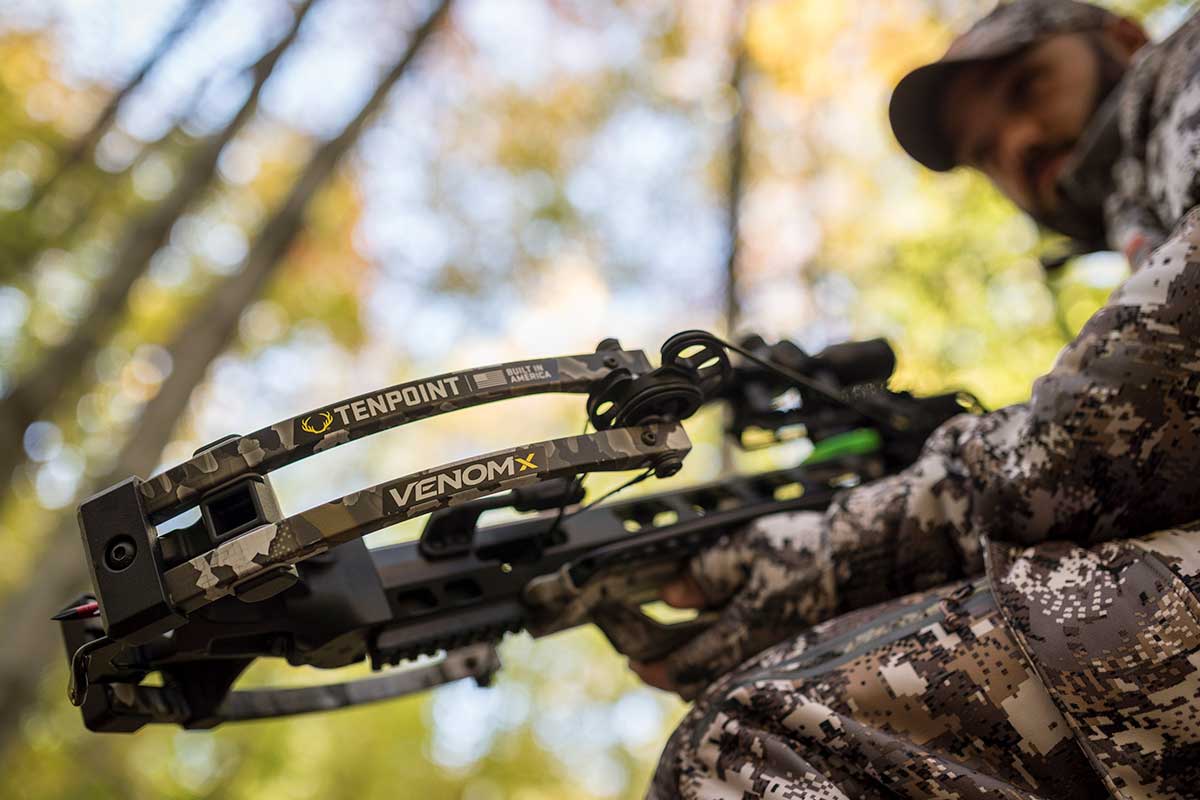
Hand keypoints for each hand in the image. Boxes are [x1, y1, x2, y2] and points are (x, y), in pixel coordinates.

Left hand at [626, 510, 834, 699]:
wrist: (861, 560)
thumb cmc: (807, 550)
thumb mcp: (747, 546)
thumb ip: (705, 572)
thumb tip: (670, 596)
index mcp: (744, 629)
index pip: (687, 665)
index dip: (654, 667)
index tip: (633, 662)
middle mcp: (758, 653)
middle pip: (702, 685)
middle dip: (669, 675)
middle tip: (645, 663)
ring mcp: (775, 658)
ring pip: (723, 683)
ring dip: (695, 676)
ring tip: (675, 658)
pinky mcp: (789, 655)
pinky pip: (744, 674)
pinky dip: (721, 669)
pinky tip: (714, 652)